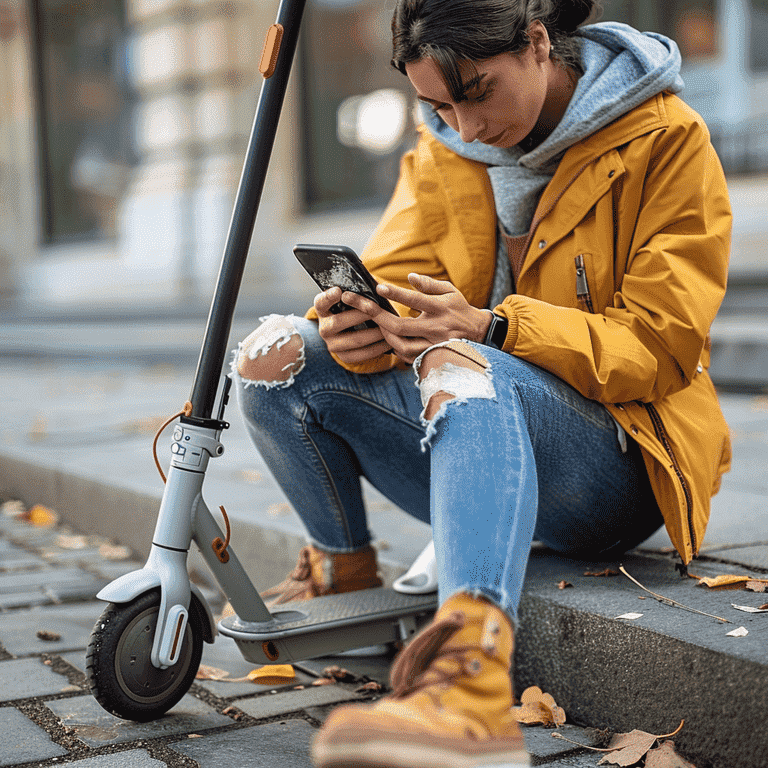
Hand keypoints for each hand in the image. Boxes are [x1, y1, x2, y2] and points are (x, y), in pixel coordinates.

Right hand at [314, 287, 392, 364]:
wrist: (351, 331)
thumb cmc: (354, 308)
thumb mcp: (352, 299)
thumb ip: (359, 293)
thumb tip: (375, 287)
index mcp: (323, 309)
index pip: (321, 302)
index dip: (328, 297)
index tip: (338, 291)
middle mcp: (324, 328)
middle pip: (339, 322)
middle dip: (360, 315)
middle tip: (377, 310)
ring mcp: (332, 344)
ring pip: (355, 340)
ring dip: (375, 333)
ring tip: (390, 327)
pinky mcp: (344, 357)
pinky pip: (363, 354)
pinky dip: (378, 348)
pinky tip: (390, 342)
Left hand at [341, 274, 492, 364]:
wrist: (478, 333)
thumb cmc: (460, 309)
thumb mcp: (450, 291)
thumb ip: (429, 285)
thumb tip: (410, 277)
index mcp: (441, 308)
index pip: (415, 300)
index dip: (396, 293)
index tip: (378, 287)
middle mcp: (436, 328)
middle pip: (401, 326)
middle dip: (378, 316)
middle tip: (362, 307)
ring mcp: (433, 345)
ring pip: (401, 344)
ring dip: (384, 334)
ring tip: (374, 322)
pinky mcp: (430, 356)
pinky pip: (406, 355)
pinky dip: (394, 347)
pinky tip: (387, 337)